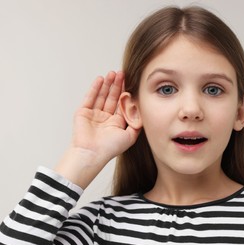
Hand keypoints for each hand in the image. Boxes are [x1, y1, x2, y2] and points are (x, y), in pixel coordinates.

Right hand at [55, 71, 139, 187]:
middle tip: (122, 73)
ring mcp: (94, 114)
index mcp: (116, 123)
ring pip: (102, 95)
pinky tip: (101, 79)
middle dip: (117, 85)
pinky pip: (90, 97)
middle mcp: (105, 118)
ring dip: (107, 84)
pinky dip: (95, 88)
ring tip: (113, 73)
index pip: (122, 103)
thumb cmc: (110, 148)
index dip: (126, 93)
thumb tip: (142, 112)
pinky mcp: (83, 112)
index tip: (131, 82)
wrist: (92, 153)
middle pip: (112, 97)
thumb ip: (137, 124)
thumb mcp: (130, 136)